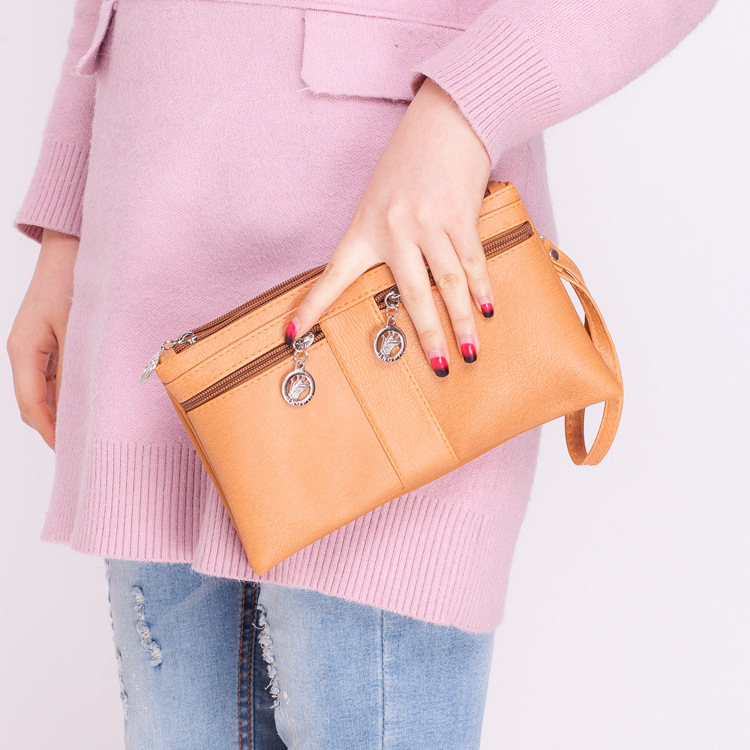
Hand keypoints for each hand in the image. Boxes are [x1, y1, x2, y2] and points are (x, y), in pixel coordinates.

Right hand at [7, 228, 77, 449]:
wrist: (74, 247)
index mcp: (23, 350)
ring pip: (45, 392)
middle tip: (86, 446)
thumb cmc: (74, 281)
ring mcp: (36, 347)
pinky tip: (91, 399)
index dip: (50, 431)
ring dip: (63, 410)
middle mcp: (25, 352)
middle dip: (56, 426)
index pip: (32, 405)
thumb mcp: (77, 329)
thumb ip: (75, 368)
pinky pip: (55, 376)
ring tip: (91, 428)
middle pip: (35, 403)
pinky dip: (69, 391)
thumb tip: (79, 407)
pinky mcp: (50, 340)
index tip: (70, 451)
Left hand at [284, 76, 493, 375]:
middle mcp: (395, 229)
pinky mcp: (460, 214)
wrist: (445, 119)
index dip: (312, 307)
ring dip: (463, 320)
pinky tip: (488, 310)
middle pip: (414, 293)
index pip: (333, 274)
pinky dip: (482, 287)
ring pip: (449, 282)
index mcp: (365, 228)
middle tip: (440, 368)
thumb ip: (384, 242)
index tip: (292, 336)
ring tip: (469, 351)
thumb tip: (402, 286)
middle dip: (427, 335)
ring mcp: (429, 222)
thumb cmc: (409, 163)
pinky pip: (472, 260)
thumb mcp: (379, 200)